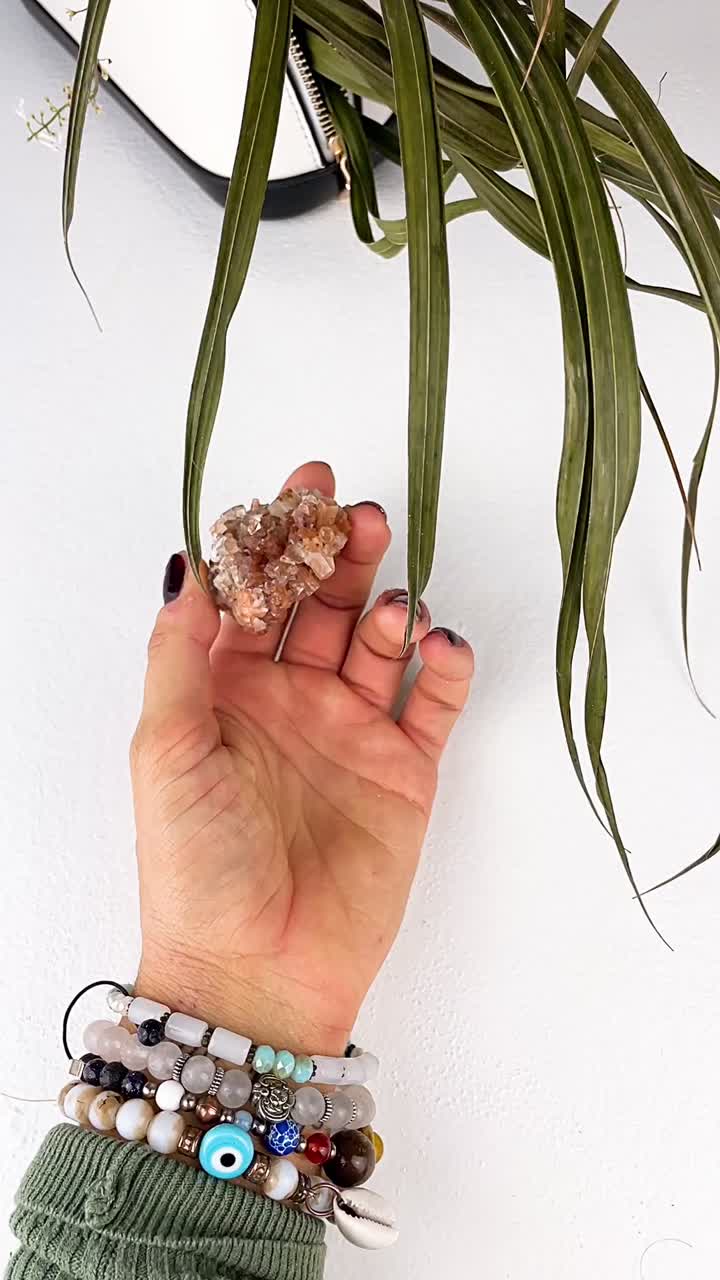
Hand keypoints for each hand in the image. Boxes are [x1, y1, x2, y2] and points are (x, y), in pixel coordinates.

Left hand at [131, 462, 473, 1054]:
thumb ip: (179, 653)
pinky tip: (441, 644)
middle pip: (323, 604)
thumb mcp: (167, 749)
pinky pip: (434, 703)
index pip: (255, 593)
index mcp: (228, 690)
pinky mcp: (405, 772)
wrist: (257, 971)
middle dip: (341, 556)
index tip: (297, 489)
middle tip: (359, 518)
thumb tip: (185, 560)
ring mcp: (351, 733)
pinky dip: (445, 667)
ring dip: (392, 606)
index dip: (276, 538)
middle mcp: (292, 701)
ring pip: (381, 643)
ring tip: (394, 602)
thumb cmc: (197, 865)